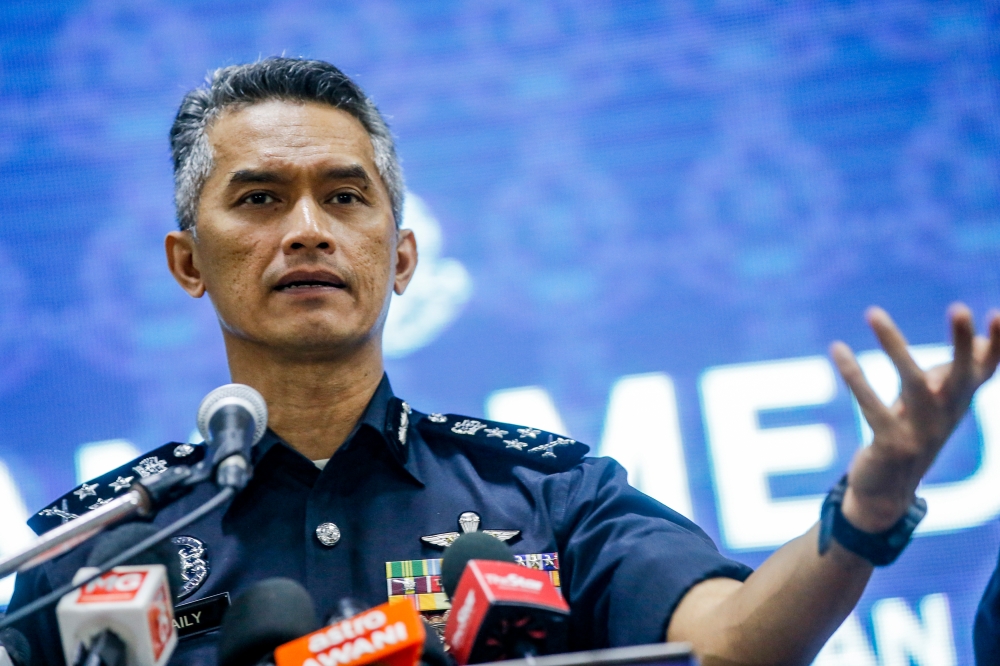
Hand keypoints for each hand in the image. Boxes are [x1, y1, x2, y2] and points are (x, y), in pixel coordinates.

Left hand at [832, 304, 999, 532]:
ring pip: (911, 382)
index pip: (984, 370)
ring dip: (893, 345)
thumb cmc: (912, 436)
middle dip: (960, 342)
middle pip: (960, 375)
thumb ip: (952, 374)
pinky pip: (871, 404)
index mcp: (957, 403)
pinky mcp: (891, 444)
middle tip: (960, 307)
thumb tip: (978, 342)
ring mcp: (921, 432)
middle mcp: (946, 416)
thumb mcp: (935, 405)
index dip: (996, 345)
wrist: (888, 492)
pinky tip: (837, 349)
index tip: (998, 313)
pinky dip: (854, 376)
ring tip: (873, 312)